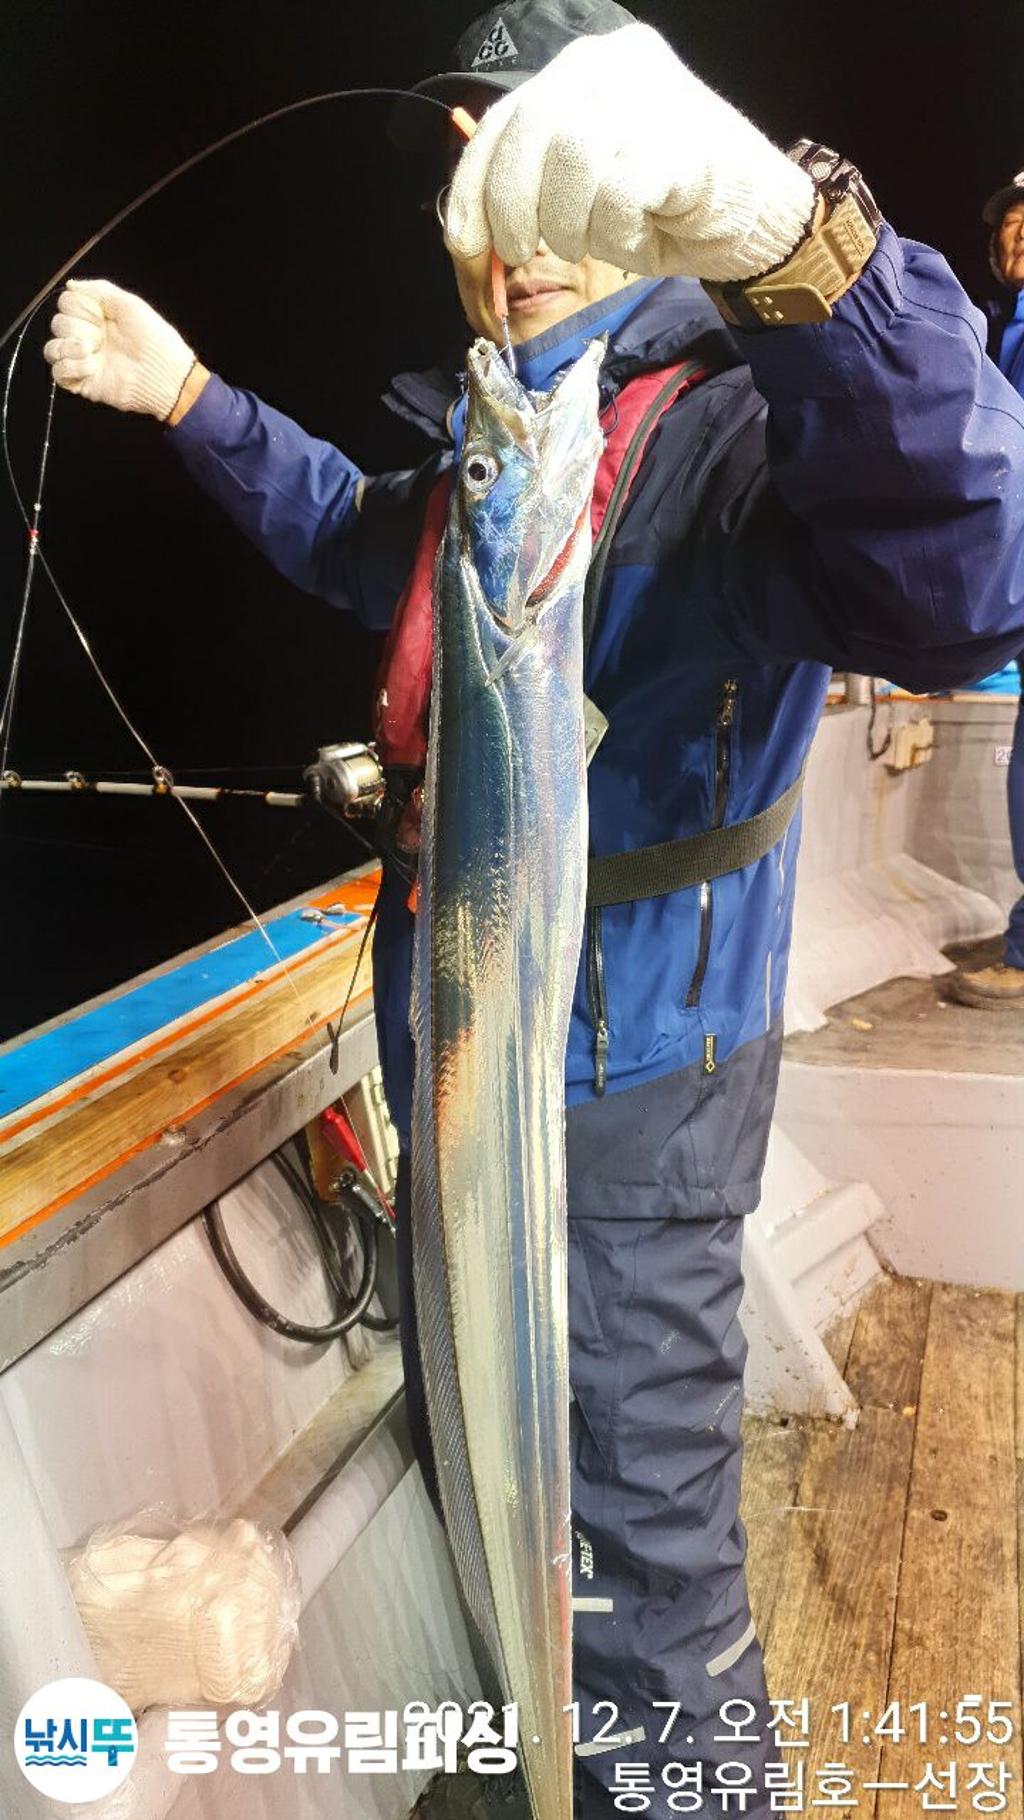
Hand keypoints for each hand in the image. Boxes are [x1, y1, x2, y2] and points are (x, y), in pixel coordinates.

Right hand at [43, 278, 194, 418]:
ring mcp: (84, 360)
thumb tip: (71, 284)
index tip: (100, 315)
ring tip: (91, 350)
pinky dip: (71, 366)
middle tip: (101, 337)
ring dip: (68, 346)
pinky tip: (91, 366)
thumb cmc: (153, 338)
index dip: (78, 306)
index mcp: (97, 317)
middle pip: (57, 323)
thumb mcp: (128, 304)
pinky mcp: (83, 382)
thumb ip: (99, 290)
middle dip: (77, 326)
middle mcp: (87, 337)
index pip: (66, 303)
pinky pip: (58, 372)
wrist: (163, 373)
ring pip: (52, 349)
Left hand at [445, 24, 815, 283]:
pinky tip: (637, 232)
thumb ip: (534, 182)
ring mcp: (646, 95)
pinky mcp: (676, 138)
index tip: (468, 243)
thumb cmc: (664, 205)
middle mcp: (609, 64)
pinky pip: (617, 193)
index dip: (474, 187)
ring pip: (570, 160)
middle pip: (528, 131)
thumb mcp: (584, 185)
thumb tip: (467, 232)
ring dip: (570, 222)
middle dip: (513, 207)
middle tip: (526, 250)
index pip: (504, 120)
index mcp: (582, 68)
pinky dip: (617, 231)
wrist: (754, 215)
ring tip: (594, 240)